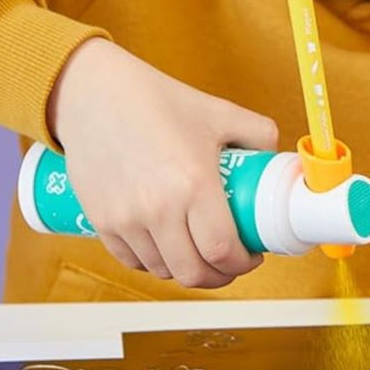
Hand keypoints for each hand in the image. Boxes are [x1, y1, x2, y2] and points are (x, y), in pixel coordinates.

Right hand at [47, 38, 278, 287]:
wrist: (93, 93)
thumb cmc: (155, 100)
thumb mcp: (218, 111)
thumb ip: (258, 133)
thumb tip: (275, 158)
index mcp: (193, 183)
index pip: (222, 250)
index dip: (243, 263)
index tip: (251, 256)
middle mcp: (158, 208)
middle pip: (193, 272)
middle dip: (220, 275)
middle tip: (230, 263)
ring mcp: (125, 219)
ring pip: (163, 271)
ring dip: (187, 270)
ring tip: (200, 253)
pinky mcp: (100, 221)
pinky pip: (132, 260)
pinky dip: (154, 263)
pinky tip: (168, 248)